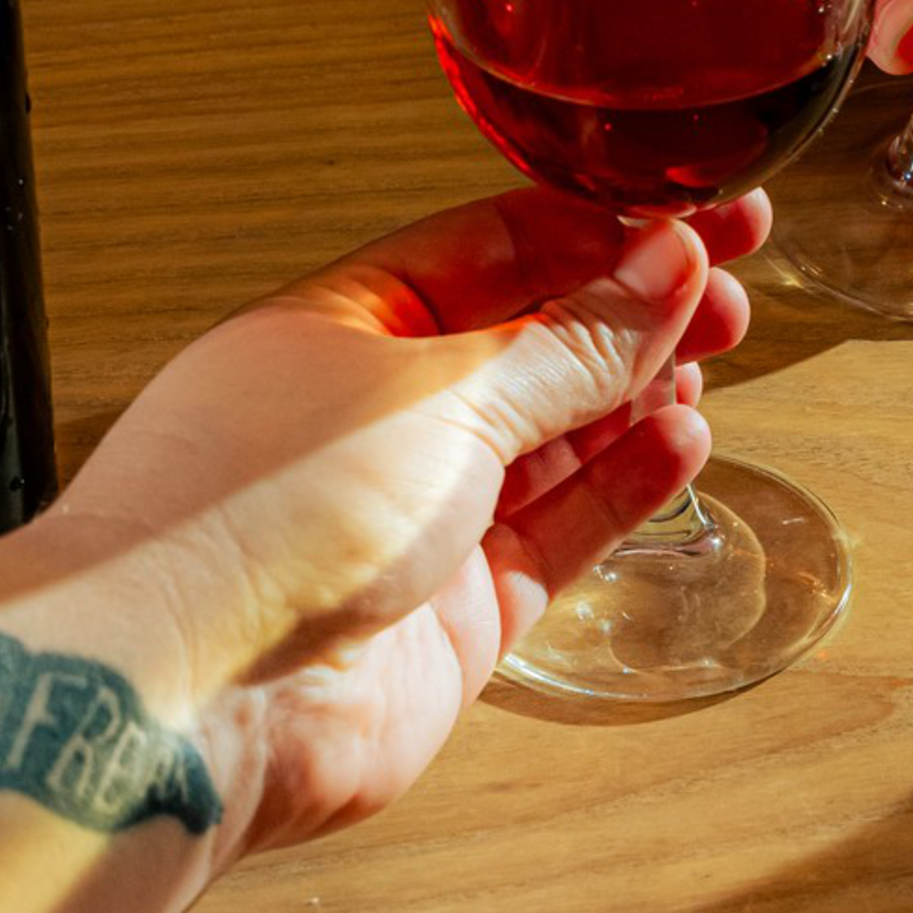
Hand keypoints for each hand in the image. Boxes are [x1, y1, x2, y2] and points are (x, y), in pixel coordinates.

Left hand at [42, 188, 763, 855]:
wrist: (178, 703)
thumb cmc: (247, 521)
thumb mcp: (438, 393)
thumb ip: (568, 342)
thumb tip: (664, 269)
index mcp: (342, 327)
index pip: (494, 249)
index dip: (601, 227)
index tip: (695, 209)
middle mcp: (377, 417)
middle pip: (535, 341)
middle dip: (637, 307)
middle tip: (734, 275)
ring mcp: (418, 518)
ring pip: (557, 438)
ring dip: (639, 390)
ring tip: (718, 347)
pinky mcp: (455, 613)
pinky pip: (560, 532)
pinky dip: (624, 486)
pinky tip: (680, 442)